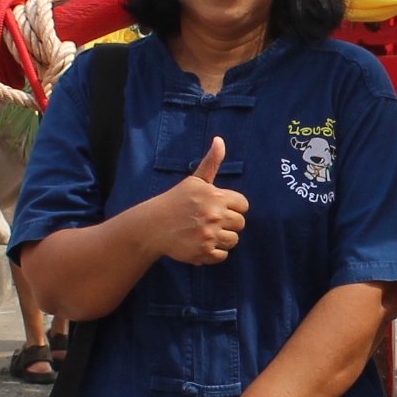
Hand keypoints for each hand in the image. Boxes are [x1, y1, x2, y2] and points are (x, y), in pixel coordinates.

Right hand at [158, 136, 248, 263]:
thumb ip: (212, 162)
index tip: (218, 208)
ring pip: (233, 240)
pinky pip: (222, 256)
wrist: (153, 226)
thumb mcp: (194, 180)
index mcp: (215, 196)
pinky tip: (201, 244)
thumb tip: (220, 141)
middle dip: (228, 223)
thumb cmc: (176, 201)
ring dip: (222, 239)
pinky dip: (214, 253)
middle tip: (209, 222)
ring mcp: (209, 234)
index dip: (232, 207)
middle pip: (240, 224)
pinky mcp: (204, 252)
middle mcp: (214, 215)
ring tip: (205, 233)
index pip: (243, 205)